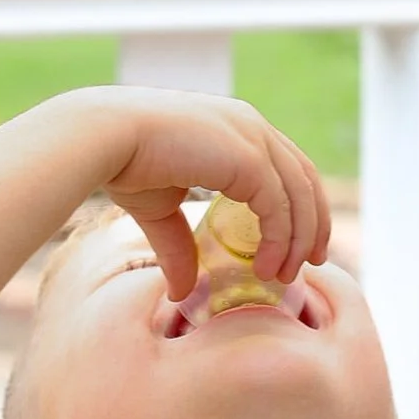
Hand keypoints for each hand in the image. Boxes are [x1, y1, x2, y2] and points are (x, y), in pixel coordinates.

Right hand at [93, 88, 331, 297]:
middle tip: (313, 262)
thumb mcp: (161, 212)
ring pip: (300, 195)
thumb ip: (180, 247)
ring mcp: (253, 137)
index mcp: (237, 128)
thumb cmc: (124, 163)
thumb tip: (181, 292)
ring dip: (299, 240)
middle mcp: (252, 126)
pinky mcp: (248, 157)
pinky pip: (280, 206)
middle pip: (306, 178)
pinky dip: (281, 241)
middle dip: (315, 223)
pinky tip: (267, 267)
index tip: (301, 244)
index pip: (288, 167)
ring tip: (286, 275)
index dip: (302, 206)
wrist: (103, 138)